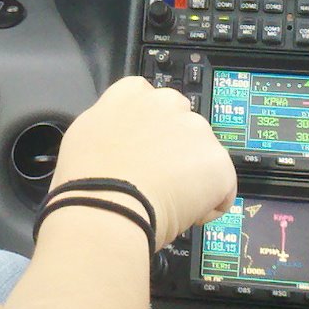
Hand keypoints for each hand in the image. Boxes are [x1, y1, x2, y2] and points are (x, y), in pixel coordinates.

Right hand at [48, 76, 236, 250]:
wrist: (106, 206)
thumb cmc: (85, 179)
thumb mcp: (85, 135)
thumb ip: (110, 124)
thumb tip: (120, 138)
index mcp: (130, 93)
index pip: (149, 97)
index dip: (149, 127)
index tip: (143, 149)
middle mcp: (165, 102)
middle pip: (181, 120)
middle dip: (175, 145)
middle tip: (157, 176)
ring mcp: (195, 129)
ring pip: (203, 151)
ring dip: (193, 172)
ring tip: (170, 200)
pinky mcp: (217, 160)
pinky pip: (223, 184)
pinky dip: (212, 202)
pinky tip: (187, 215)